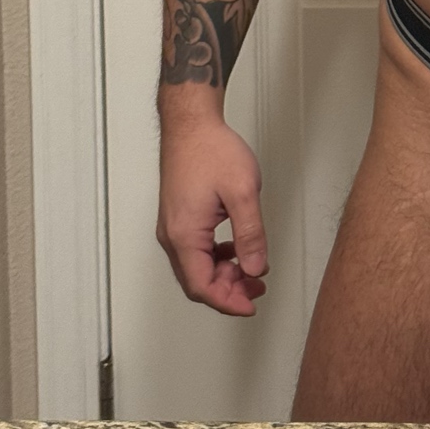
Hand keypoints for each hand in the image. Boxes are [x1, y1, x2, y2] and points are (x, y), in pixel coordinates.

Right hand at [157, 104, 268, 316]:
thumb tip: (255, 268)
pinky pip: (196, 250)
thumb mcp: (242, 191)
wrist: (191, 123)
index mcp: (184, 234)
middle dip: (229, 290)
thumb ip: (251, 234)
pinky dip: (217, 257)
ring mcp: (173, 226)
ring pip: (197, 267)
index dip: (228, 302)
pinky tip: (236, 249)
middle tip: (257, 288)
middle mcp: (173, 235)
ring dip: (224, 274)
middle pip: (198, 281)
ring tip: (251, 270)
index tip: (250, 305)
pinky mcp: (179, 217)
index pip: (203, 286)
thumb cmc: (211, 149)